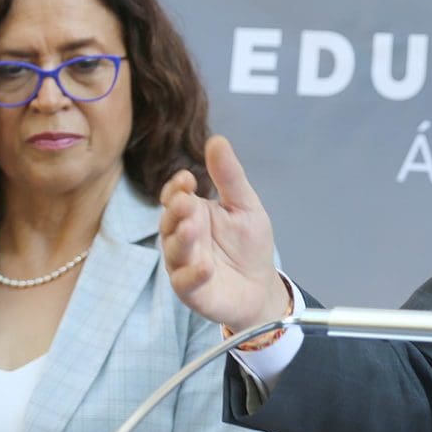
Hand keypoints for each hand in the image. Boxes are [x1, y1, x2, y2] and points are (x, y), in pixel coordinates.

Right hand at [159, 135, 288, 331]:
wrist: (261, 286)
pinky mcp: (191, 291)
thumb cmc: (248, 244)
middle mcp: (183, 238)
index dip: (177, 189)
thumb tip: (217, 140)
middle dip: (176, 212)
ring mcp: (184, 264)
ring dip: (182, 241)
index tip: (187, 180)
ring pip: (174, 251)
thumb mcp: (245, 205)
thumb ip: (229, 177)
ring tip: (194, 230)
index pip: (175, 197)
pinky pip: (185, 283)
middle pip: (170, 222)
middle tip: (186, 203)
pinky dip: (192, 275)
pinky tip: (204, 267)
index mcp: (193, 214)